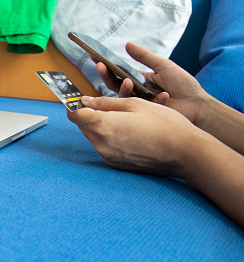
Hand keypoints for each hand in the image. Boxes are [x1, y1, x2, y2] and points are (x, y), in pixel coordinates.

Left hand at [67, 96, 200, 175]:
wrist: (185, 152)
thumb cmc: (163, 124)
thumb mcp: (134, 104)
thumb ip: (105, 103)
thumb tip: (85, 101)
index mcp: (103, 126)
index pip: (75, 114)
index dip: (75, 104)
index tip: (79, 98)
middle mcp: (101, 144)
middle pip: (84, 125)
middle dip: (91, 113)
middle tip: (109, 104)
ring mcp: (108, 156)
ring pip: (95, 135)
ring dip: (102, 125)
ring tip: (124, 116)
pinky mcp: (116, 164)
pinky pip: (105, 146)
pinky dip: (111, 136)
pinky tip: (129, 130)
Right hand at [96, 42, 209, 124]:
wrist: (198, 105)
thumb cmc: (183, 84)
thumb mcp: (163, 66)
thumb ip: (144, 57)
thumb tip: (126, 44)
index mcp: (138, 80)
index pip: (117, 73)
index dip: (106, 67)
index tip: (95, 58)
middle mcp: (136, 92)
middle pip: (114, 85)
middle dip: (106, 76)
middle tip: (101, 67)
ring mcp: (139, 105)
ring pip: (122, 98)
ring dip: (123, 88)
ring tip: (128, 81)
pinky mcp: (145, 115)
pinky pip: (139, 108)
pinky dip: (153, 100)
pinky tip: (164, 95)